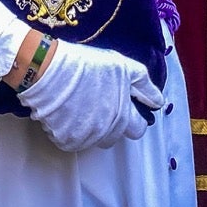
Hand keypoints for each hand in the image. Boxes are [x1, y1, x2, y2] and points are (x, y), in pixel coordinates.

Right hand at [16, 41, 163, 151]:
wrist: (48, 69)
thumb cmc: (85, 64)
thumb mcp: (122, 66)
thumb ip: (144, 85)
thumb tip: (158, 102)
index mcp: (123, 114)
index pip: (138, 129)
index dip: (132, 118)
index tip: (122, 108)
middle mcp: (108, 130)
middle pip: (114, 137)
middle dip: (110, 124)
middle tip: (97, 104)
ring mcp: (86, 137)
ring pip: (93, 140)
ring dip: (90, 128)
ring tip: (78, 106)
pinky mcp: (66, 140)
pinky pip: (72, 141)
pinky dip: (69, 130)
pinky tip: (65, 112)